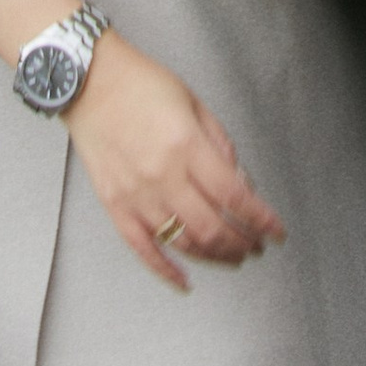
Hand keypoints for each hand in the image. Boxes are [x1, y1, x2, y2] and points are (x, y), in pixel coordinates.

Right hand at [64, 34, 284, 290]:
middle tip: (256, 246)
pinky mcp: (115, 206)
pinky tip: (184, 281)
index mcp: (186, 145)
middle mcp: (162, 175)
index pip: (234, 195)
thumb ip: (220, 144)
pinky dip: (165, 271)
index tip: (276, 231)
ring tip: (233, 257)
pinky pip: (143, 249)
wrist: (89, 83)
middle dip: (242, 243)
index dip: (261, 219)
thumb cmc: (142, 85)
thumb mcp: (194, 103)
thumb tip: (240, 182)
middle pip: (212, 227)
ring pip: (183, 243)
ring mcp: (137, 195)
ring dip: (214, 256)